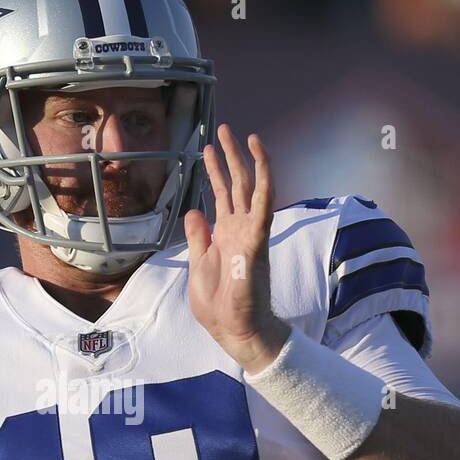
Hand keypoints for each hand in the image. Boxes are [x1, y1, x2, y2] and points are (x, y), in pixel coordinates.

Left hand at [185, 124, 288, 374]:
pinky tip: (261, 153)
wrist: (235, 329)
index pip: (222, 196)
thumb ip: (199, 237)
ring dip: (245, 159)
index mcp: (226, 235)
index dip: (215, 172)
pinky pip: (264, 201)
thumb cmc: (219, 305)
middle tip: (222, 130)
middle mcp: (240, 228)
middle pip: (236, 184)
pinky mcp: (257, 238)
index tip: (208, 150)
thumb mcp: (198, 265)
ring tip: (239, 133)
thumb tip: (195, 210)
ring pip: (250, 186)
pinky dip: (264, 175)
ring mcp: (250, 231)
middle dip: (229, 157)